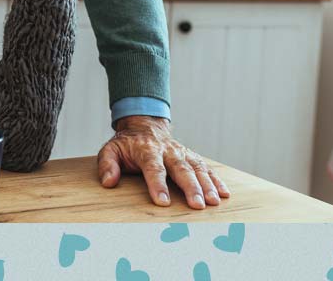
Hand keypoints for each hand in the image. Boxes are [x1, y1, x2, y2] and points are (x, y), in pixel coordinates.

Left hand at [96, 116, 230, 208]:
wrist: (144, 126)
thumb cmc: (127, 144)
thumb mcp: (110, 150)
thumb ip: (107, 164)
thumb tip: (108, 182)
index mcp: (146, 150)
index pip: (153, 168)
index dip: (157, 185)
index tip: (162, 202)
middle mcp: (167, 151)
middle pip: (180, 168)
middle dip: (190, 187)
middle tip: (197, 205)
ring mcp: (182, 152)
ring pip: (197, 168)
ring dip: (207, 185)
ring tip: (214, 202)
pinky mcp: (191, 156)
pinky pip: (206, 167)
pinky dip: (216, 180)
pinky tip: (225, 194)